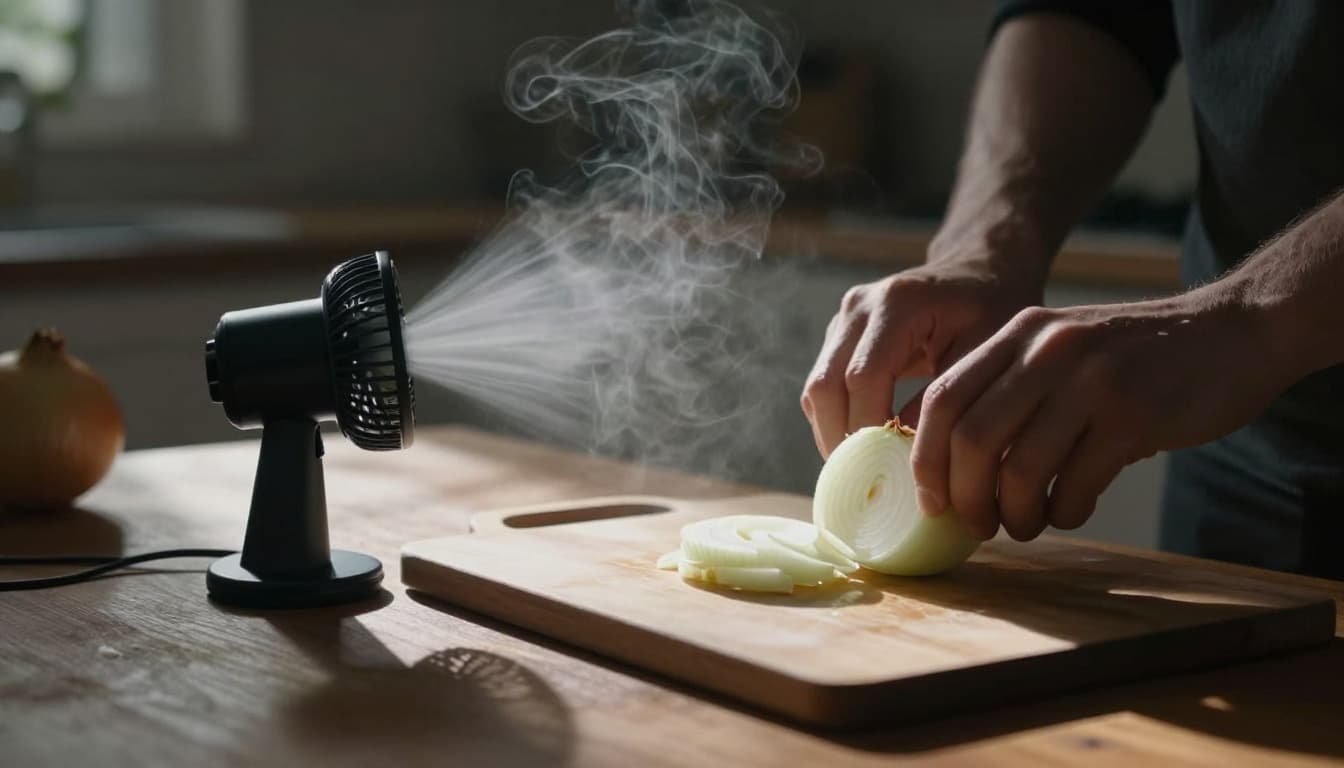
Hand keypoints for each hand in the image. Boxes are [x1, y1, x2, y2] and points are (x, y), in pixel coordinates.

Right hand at [801, 260, 1040, 457]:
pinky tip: (864, 447)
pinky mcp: (838, 335)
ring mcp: (843, 319)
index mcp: (898, 304)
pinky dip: (837, 421)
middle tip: (870, 483)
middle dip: (843, 440)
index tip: (889, 472)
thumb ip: (946, 399)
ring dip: (834, 434)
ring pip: (816, 390)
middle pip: (825, 386)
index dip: (868, 430)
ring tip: (866, 472)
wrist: (980, 270)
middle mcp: (860, 307)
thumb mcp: (985, 352)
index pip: (862, 378)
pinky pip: (822, 387)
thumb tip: (907, 455)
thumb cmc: (994, 309)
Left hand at [911, 292, 1287, 540]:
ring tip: (1025, 525)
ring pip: (1021, 470)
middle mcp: (1047, 350)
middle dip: (964, 497)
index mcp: (1019, 334)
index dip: (926, 459)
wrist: (1232, 332)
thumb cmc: (1135, 358)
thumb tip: (951, 467)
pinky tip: (1071, 510)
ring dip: (1016, 515)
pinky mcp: (1133, 415)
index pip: (943, 400)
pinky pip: (1077, 484)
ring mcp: (1090, 381)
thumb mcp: (1062, 350)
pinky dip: (1065, 512)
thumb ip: (1010, 390)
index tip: (931, 501)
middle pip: (971, 439)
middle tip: (975, 524)